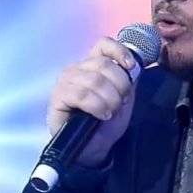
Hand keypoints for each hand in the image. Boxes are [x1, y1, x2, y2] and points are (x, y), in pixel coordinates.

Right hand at [47, 37, 137, 166]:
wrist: (94, 147)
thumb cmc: (107, 120)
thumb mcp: (124, 96)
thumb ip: (128, 78)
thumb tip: (135, 65)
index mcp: (92, 64)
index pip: (104, 44)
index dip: (120, 52)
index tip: (131, 68)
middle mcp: (76, 68)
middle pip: (103, 65)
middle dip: (120, 85)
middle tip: (121, 102)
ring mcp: (65, 82)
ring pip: (94, 80)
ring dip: (110, 98)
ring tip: (111, 112)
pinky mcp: (57, 97)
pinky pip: (81, 94)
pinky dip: (97, 105)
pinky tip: (102, 115)